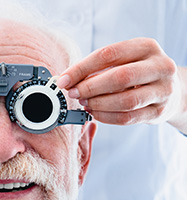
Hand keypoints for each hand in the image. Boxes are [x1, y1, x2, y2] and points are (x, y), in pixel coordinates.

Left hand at [57, 38, 186, 132]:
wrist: (171, 90)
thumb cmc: (138, 73)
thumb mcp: (122, 62)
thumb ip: (96, 69)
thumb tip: (64, 80)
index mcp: (146, 47)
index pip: (108, 55)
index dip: (81, 69)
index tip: (63, 80)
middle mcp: (160, 66)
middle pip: (119, 77)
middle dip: (90, 88)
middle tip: (73, 93)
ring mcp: (163, 90)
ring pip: (125, 100)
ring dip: (98, 104)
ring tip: (84, 103)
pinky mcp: (160, 112)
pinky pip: (128, 117)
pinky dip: (106, 117)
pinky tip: (95, 113)